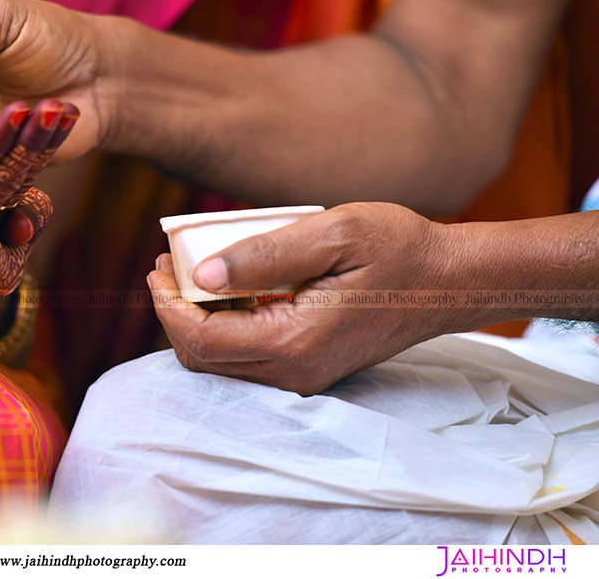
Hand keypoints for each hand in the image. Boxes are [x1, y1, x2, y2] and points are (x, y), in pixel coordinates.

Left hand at [147, 202, 470, 394]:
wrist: (451, 282)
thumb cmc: (400, 248)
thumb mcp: (333, 233)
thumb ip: (265, 254)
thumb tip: (202, 273)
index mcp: (295, 342)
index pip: (201, 340)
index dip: (167, 306)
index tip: (157, 267)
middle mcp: (295, 372)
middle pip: (203, 360)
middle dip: (173, 314)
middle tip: (165, 266)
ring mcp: (303, 376)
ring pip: (221, 364)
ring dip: (195, 321)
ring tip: (189, 272)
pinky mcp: (310, 368)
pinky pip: (247, 358)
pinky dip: (224, 327)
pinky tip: (227, 288)